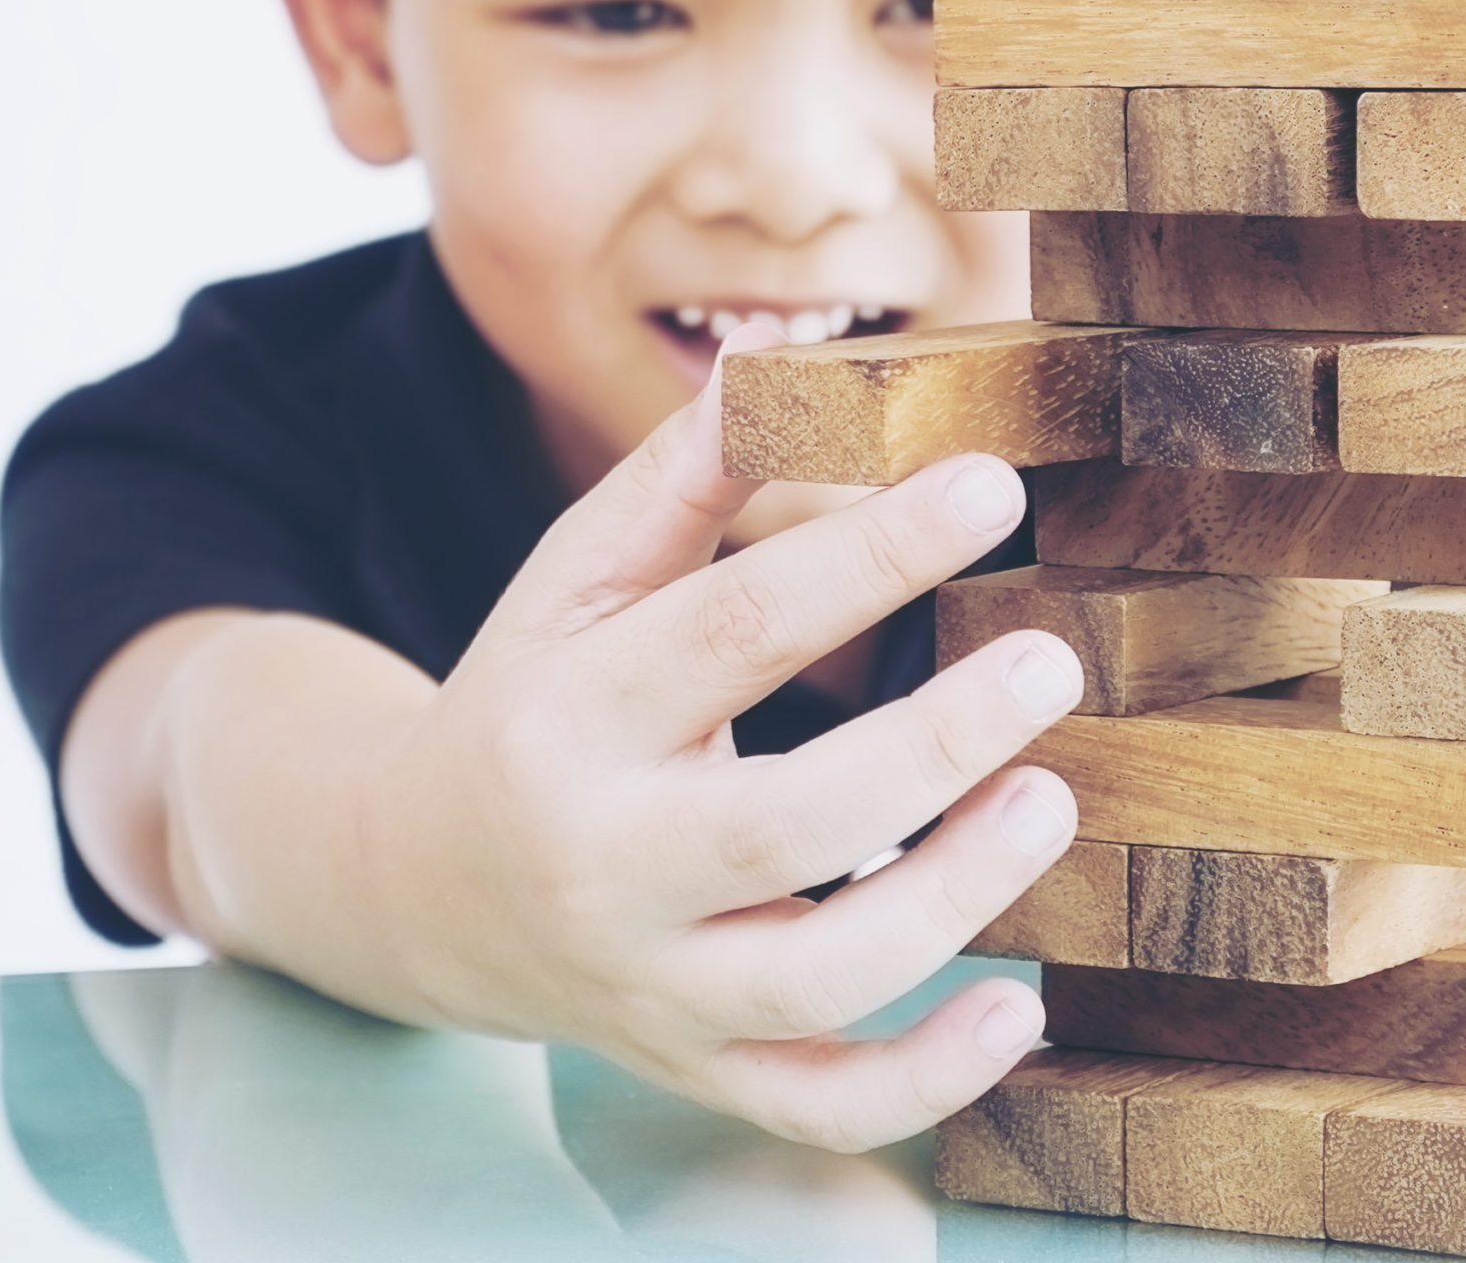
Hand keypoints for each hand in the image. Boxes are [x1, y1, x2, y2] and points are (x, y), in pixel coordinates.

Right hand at [352, 326, 1082, 1151]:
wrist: (416, 885)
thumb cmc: (529, 701)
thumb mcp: (569, 585)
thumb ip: (676, 486)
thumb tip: (780, 363)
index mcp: (569, 718)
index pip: (731, 628)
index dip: (868, 554)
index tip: (990, 488)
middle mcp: (601, 863)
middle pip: (782, 823)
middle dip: (930, 746)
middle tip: (1047, 662)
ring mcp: (648, 982)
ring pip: (814, 979)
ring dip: (953, 899)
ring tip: (1050, 799)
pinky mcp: (693, 1064)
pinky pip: (817, 1101)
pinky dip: (925, 1082)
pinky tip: (1023, 1009)